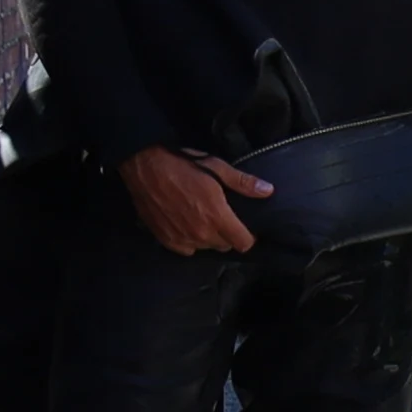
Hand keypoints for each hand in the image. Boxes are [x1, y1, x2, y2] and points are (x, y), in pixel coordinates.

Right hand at [119, 144, 268, 254]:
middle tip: (222, 216)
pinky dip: (189, 240)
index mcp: (217, 216)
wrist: (143, 165)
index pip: (244, 243)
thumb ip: (243, 183)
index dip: (248, 236)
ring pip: (205, 247)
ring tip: (202, 217)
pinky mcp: (166, 240)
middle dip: (228, 234)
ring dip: (208, 237)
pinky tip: (186, 224)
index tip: (246, 226)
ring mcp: (182, 239)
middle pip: (225, 245)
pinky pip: (186, 249)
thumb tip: (268, 191)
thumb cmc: (181, 163)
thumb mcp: (216, 167)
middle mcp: (201, 233)